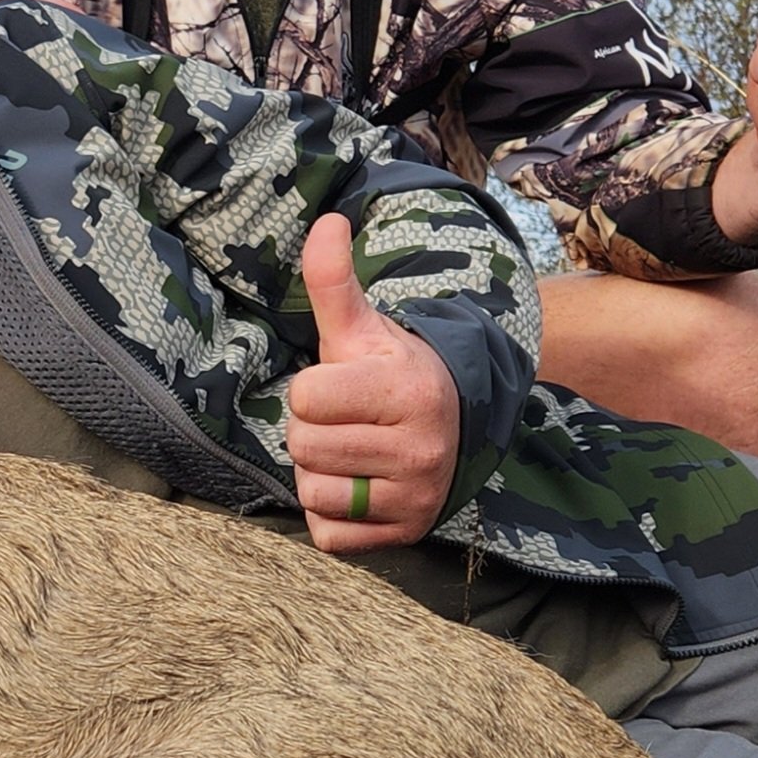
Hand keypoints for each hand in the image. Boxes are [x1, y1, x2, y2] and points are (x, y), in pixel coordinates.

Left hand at [286, 213, 459, 553]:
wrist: (453, 428)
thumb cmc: (392, 374)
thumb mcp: (363, 329)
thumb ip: (334, 281)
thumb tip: (325, 221)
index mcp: (407, 391)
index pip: (305, 398)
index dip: (310, 390)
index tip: (339, 387)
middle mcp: (421, 448)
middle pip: (304, 447)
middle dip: (311, 431)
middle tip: (343, 422)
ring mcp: (415, 498)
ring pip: (313, 494)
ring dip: (317, 474)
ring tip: (347, 453)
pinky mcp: (404, 535)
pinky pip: (328, 535)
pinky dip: (329, 515)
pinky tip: (354, 487)